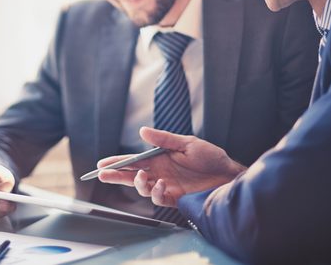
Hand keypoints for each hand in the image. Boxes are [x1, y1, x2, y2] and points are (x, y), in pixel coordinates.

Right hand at [97, 127, 245, 206]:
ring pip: (142, 188)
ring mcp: (166, 186)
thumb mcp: (187, 143)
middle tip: (102, 175)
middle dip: (116, 176)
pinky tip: (160, 184)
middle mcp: (159, 173)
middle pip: (131, 176)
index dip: (117, 162)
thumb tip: (142, 132)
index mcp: (159, 158)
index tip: (102, 164)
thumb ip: (163, 139)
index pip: (133, 161)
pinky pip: (158, 198)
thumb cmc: (210, 157)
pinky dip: (156, 192)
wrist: (229, 175)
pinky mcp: (175, 198)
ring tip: (141, 177)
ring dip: (137, 184)